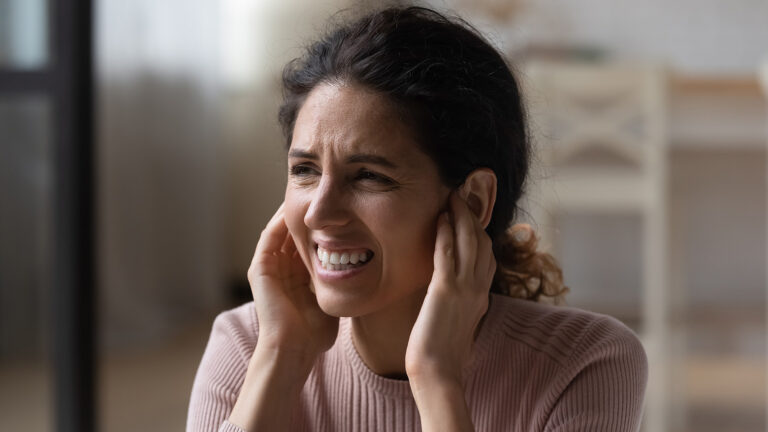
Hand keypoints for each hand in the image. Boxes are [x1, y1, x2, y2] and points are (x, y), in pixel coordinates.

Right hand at [247, 202, 338, 358]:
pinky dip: (280, 222)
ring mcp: (269, 268)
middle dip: (308, 214)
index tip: (339, 209)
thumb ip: (342, 285)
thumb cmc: (315, 334)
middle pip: (294, 231)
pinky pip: (269, 237)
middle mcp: (282, 268)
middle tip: (323, 193)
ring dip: (292, 212)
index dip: (322, 225)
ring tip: (309, 194)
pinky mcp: (259, 269)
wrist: (294, 349)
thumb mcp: (333, 299)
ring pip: (280, 230)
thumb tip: (369, 273)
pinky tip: (293, 209)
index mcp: (298, 275)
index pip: (308, 241)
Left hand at [405, 191, 495, 384]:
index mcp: (481, 297)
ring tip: (453, 195)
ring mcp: (464, 289)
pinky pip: (448, 255)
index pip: (487, 256)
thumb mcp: (458, 325)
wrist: (438, 374)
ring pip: (469, 242)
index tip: (472, 214)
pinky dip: (446, 233)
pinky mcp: (445, 292)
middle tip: (464, 193)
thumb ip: (460, 307)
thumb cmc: (442, 355)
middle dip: (474, 215)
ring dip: (461, 215)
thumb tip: (452, 299)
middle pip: (482, 242)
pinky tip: (440, 218)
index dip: (481, 232)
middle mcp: (478, 289)